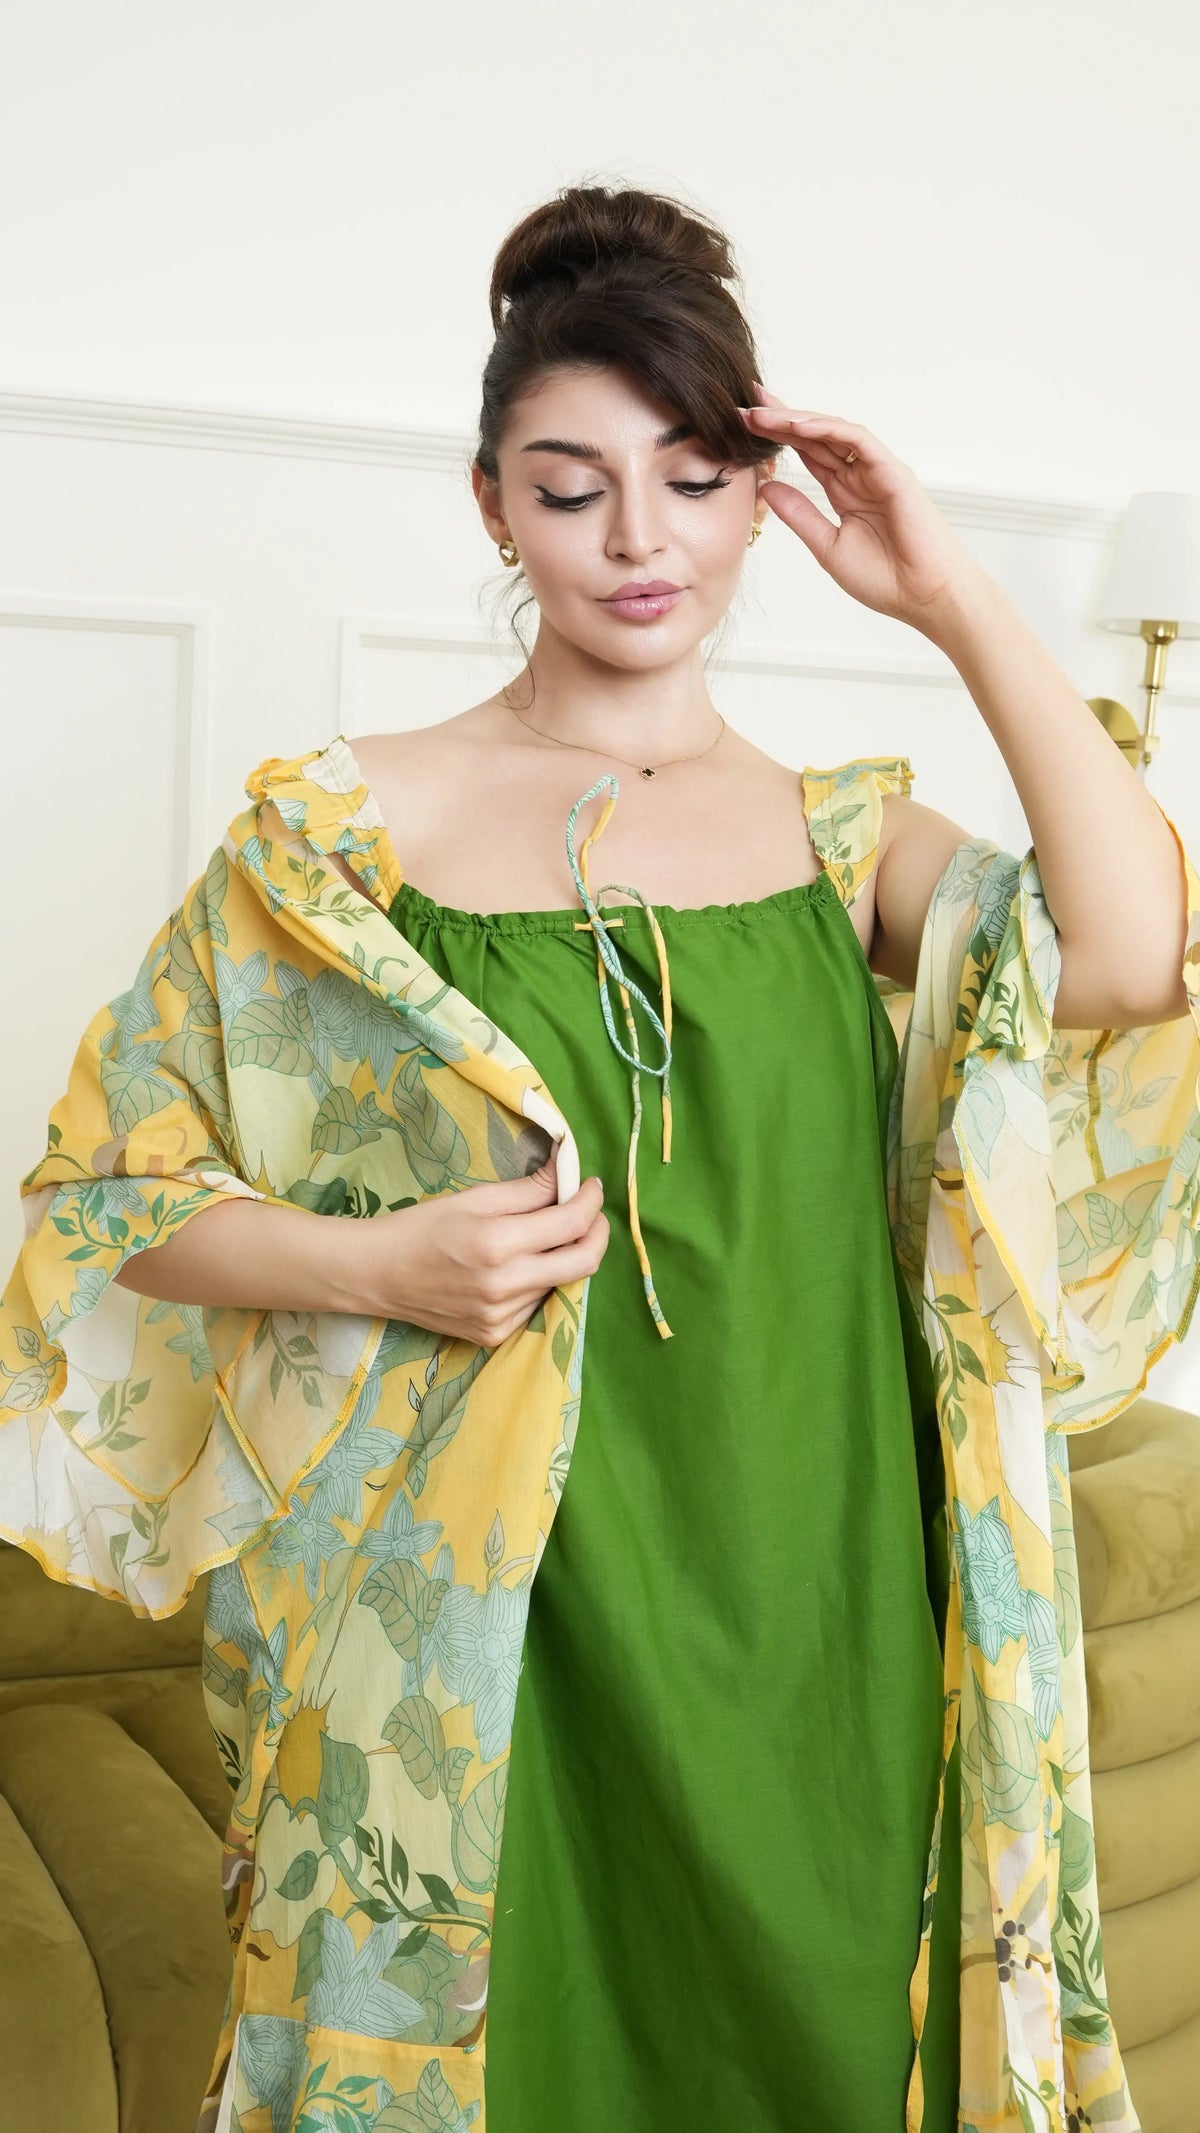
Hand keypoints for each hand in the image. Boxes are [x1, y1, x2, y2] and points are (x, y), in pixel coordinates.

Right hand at [347, 1157, 609, 1347]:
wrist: (377, 1275)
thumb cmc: (422, 1227)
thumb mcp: (474, 1198)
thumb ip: (528, 1190)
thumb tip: (569, 1173)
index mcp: (498, 1244)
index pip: (571, 1222)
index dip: (591, 1200)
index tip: (592, 1186)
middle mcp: (505, 1286)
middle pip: (583, 1263)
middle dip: (597, 1234)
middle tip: (590, 1214)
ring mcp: (501, 1317)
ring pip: (559, 1284)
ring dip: (560, 1258)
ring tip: (537, 1239)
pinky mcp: (495, 1335)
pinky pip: (535, 1305)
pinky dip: (536, 1282)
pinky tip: (511, 1270)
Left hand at [740, 382, 986, 633]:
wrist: (924, 597)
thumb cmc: (886, 580)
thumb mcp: (827, 546)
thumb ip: (799, 515)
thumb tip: (766, 487)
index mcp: (845, 492)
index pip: (807, 454)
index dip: (776, 438)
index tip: (742, 426)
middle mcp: (860, 476)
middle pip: (815, 436)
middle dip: (779, 419)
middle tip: (745, 403)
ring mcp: (877, 470)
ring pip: (833, 432)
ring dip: (797, 419)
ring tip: (762, 412)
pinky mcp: (893, 471)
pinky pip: (858, 440)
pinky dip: (828, 429)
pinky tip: (798, 425)